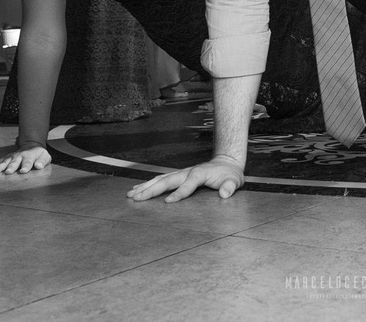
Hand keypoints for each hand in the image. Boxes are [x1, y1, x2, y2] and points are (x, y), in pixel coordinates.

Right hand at [0, 143, 51, 173]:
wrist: (31, 145)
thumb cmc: (39, 154)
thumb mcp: (45, 156)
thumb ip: (43, 161)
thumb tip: (39, 166)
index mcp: (29, 156)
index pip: (28, 162)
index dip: (26, 166)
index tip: (23, 171)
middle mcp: (19, 156)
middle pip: (15, 162)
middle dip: (11, 167)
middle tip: (8, 172)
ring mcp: (11, 157)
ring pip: (5, 161)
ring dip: (0, 166)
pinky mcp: (6, 158)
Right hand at [126, 156, 244, 202]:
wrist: (226, 162)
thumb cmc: (230, 174)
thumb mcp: (234, 180)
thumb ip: (230, 186)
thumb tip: (225, 193)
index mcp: (199, 174)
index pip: (188, 185)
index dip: (179, 193)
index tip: (168, 202)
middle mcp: (186, 172)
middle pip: (166, 181)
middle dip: (151, 190)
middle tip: (136, 198)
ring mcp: (181, 173)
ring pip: (160, 179)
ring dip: (145, 187)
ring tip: (130, 195)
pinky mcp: (178, 176)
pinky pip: (160, 180)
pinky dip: (148, 184)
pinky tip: (137, 190)